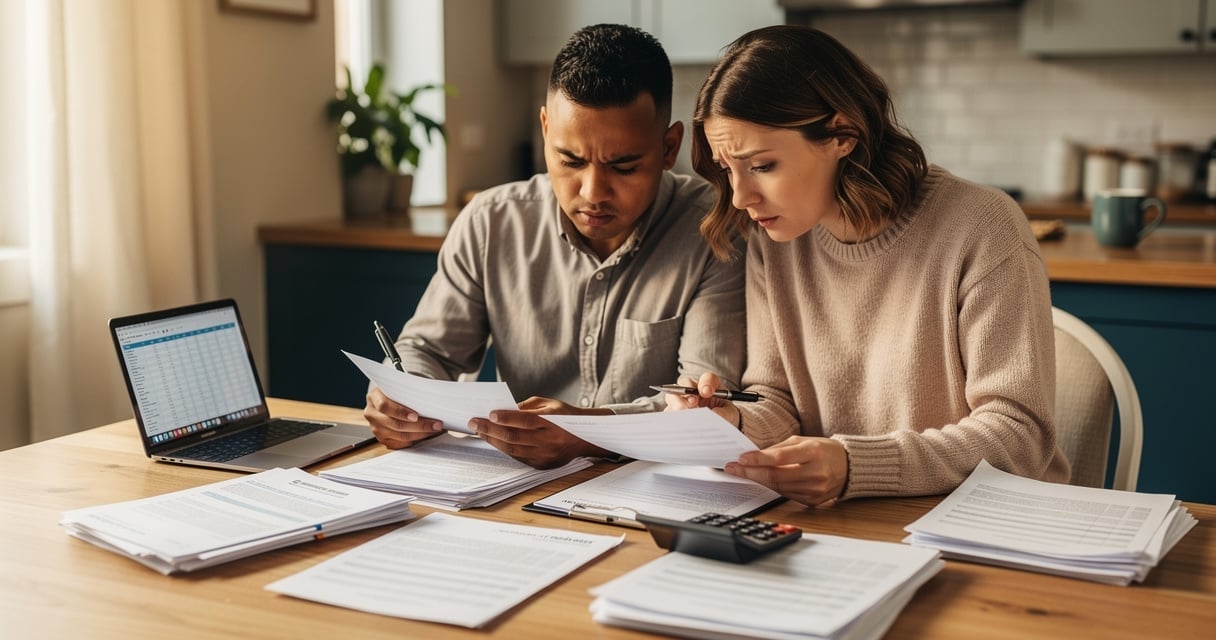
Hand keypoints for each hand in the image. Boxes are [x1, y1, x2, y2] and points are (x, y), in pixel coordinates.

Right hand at [363, 386, 443, 448]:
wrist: (388, 399)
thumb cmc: (397, 392)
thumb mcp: (399, 387)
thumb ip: (409, 392)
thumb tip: (432, 400)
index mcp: (374, 397)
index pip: (385, 406)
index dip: (400, 412)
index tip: (416, 416)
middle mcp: (372, 413)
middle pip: (395, 424)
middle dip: (419, 426)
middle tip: (436, 425)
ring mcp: (375, 428)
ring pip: (399, 436)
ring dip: (420, 434)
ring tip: (434, 430)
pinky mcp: (381, 438)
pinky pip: (398, 444)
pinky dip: (413, 440)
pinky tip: (424, 435)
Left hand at [468, 396, 609, 468]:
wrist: (586, 438)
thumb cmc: (566, 417)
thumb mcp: (549, 405)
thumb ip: (526, 407)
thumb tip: (502, 410)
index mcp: (553, 423)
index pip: (526, 421)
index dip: (507, 417)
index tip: (490, 413)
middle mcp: (549, 442)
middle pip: (515, 437)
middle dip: (491, 430)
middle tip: (474, 423)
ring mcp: (545, 456)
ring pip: (513, 450)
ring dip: (493, 441)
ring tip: (479, 432)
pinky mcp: (542, 465)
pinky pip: (518, 457)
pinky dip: (504, 449)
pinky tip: (493, 441)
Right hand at [663, 372, 739, 427]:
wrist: (720, 427)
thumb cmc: (725, 417)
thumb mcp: (730, 415)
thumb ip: (724, 414)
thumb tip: (714, 414)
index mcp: (710, 387)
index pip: (708, 378)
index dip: (706, 383)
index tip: (706, 392)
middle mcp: (694, 391)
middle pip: (684, 383)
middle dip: (686, 392)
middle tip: (692, 403)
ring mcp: (683, 401)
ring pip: (672, 396)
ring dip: (677, 405)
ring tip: (685, 416)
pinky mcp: (675, 413)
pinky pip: (668, 411)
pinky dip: (673, 416)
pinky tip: (679, 423)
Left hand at [724, 436, 848, 507]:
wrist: (849, 467)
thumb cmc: (823, 450)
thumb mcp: (804, 441)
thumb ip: (780, 449)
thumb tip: (755, 456)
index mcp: (813, 452)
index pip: (781, 457)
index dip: (759, 459)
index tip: (741, 458)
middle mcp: (815, 472)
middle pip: (776, 476)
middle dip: (751, 472)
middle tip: (733, 468)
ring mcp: (815, 490)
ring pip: (778, 487)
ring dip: (758, 481)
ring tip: (742, 473)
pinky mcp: (813, 501)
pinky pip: (786, 495)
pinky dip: (772, 488)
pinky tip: (761, 481)